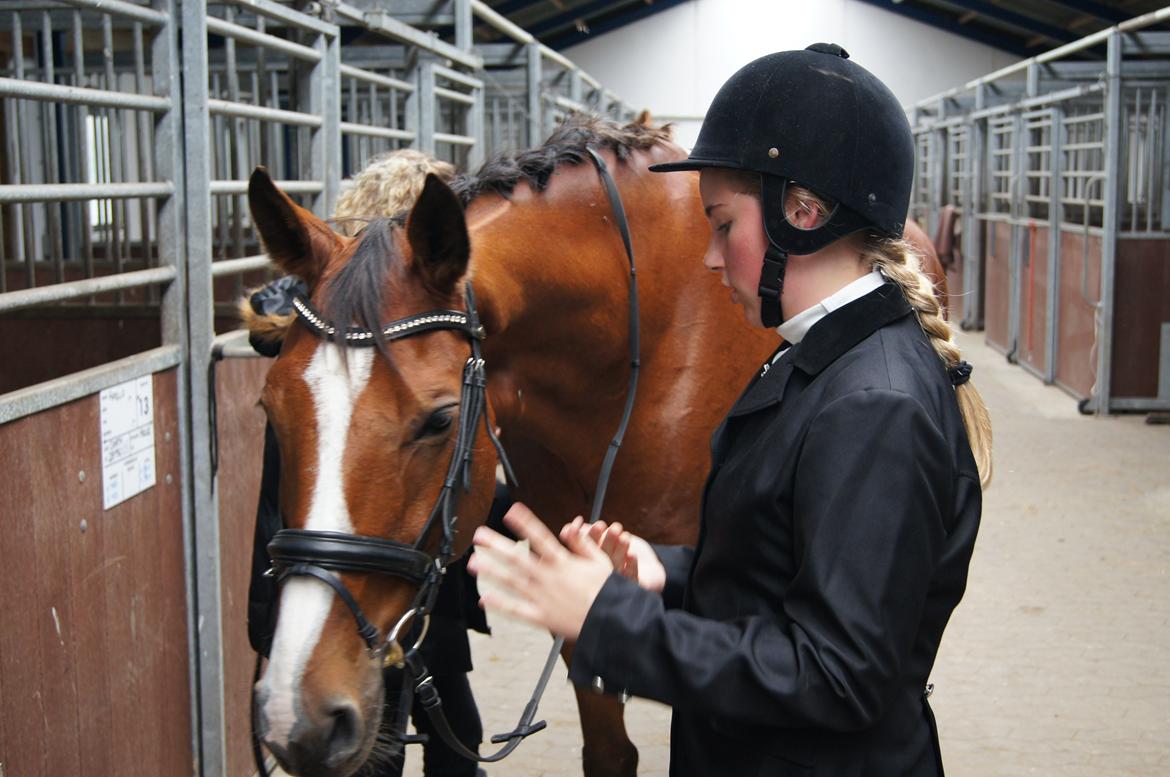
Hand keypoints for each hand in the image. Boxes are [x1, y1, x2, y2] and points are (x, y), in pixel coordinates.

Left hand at [467, 503, 612, 640]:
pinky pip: (517, 610)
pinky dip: (500, 604)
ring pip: (511, 582)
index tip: (511, 510)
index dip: (525, 522)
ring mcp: (542, 597)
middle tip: (479, 535)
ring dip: (491, 571)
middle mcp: (549, 577)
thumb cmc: (608, 591)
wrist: (612, 621)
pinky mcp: (542, 616)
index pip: (540, 537)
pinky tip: (485, 597)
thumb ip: (583, 543)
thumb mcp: (600, 561)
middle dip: (496, 545)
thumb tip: (570, 526)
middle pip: (517, 557)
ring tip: (473, 563)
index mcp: (563, 562)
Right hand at [560, 517, 666, 593]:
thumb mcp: (604, 538)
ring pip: (614, 566)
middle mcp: (600, 575)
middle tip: (608, 527)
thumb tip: (568, 528)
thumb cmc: (621, 550)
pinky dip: (630, 565)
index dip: (589, 538)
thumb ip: (587, 532)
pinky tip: (632, 555)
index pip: (585, 550)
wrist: (647, 568)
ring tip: (624, 537)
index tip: (598, 525)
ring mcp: (614, 583)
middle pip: (599, 558)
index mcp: (590, 563)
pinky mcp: (631, 587)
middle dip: (605, 542)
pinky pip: (630, 577)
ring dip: (618, 550)